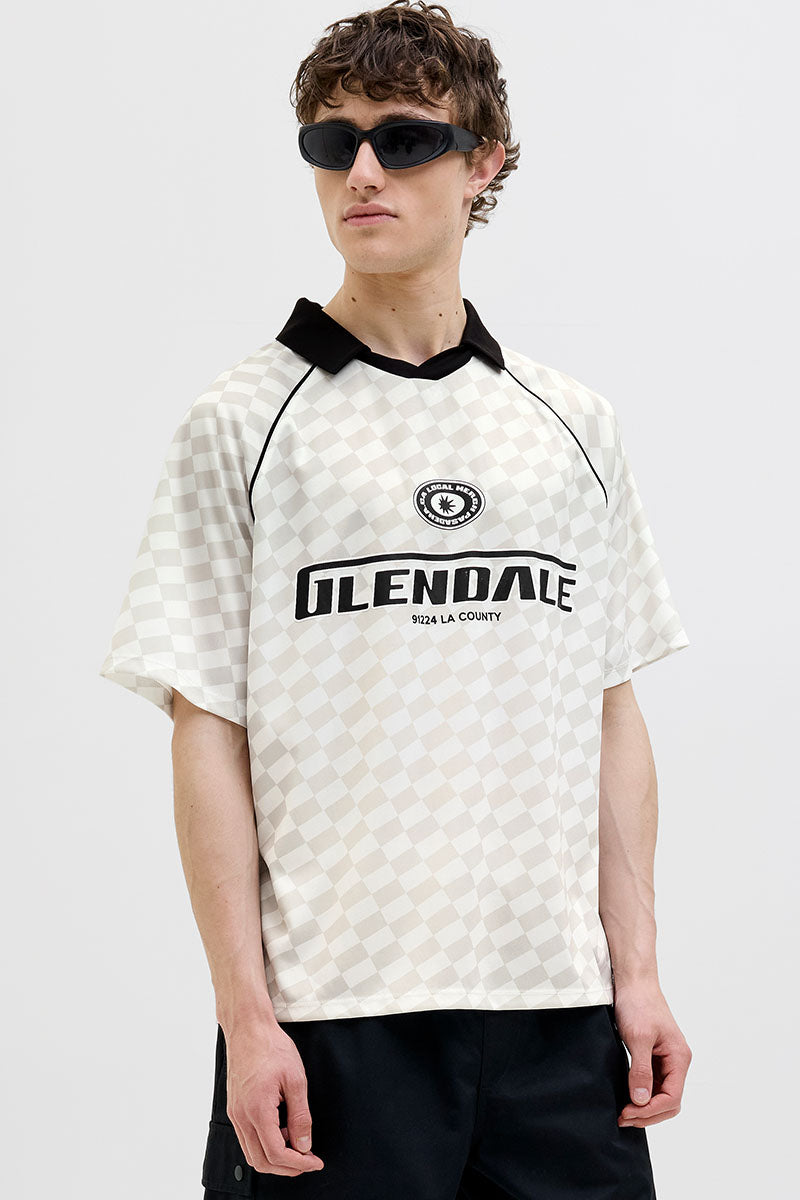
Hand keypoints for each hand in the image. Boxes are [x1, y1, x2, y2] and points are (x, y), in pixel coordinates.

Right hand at [224, 1020, 324, 1175]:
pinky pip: (247, 1138)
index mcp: (257, 1110)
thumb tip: (304, 1144)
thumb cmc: (270, 1047)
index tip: (315, 1162)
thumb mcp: (295, 1080)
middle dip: (287, 1168)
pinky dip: (264, 1143)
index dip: (299, 1164)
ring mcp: (235, 1113)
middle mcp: (241, 1116)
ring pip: (251, 1153)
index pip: (276, 1154)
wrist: (248, 1028)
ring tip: (296, 1142)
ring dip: (274, 1157)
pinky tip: (281, 1129)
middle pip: (261, 1162)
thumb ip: (301, 1116)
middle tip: (307, 1160)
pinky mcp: (234, 1108)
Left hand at [611, 980, 691, 1128]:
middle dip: (648, 1114)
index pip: (671, 1098)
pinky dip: (642, 1095)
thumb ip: (641, 1070)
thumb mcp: (638, 1037)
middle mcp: (676, 1061)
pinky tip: (627, 1097)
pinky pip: (653, 1084)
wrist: (633, 982)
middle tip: (624, 1117)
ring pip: (661, 1095)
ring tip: (624, 1112)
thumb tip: (641, 1100)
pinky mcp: (654, 1057)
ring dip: (645, 1107)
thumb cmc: (639, 1003)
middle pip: (669, 1102)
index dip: (650, 1111)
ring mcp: (666, 1060)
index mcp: (679, 1058)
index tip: (628, 1112)